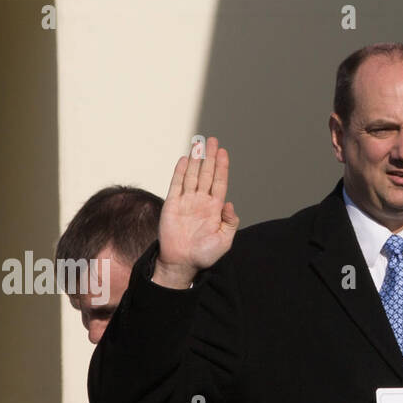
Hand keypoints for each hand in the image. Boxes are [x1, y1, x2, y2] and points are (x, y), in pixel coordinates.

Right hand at [153, 136, 238, 288]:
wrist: (182, 262)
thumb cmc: (205, 254)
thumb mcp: (224, 240)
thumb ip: (230, 222)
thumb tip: (229, 203)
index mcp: (214, 209)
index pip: (219, 182)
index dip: (221, 167)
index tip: (223, 152)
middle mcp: (201, 201)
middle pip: (206, 174)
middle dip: (209, 157)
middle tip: (212, 140)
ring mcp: (186, 201)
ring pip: (192, 175)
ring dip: (196, 160)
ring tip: (199, 143)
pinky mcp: (172, 204)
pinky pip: (177, 184)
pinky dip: (181, 172)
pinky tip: (186, 159)